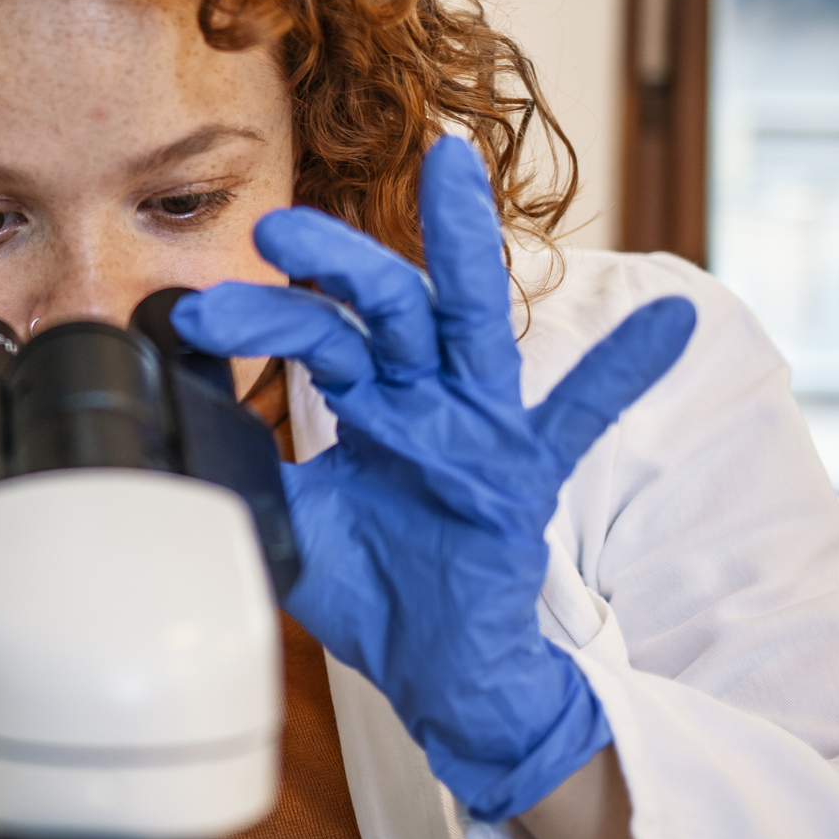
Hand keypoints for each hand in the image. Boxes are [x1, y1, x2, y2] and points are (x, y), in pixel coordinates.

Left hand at [172, 137, 694, 820]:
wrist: (435, 672)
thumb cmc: (374, 591)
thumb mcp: (289, 523)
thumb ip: (244, 471)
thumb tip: (168, 435)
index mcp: (372, 400)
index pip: (316, 335)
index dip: (258, 319)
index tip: (193, 315)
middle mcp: (427, 396)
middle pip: (385, 305)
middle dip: (334, 260)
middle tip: (274, 226)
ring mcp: (482, 427)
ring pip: (471, 324)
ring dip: (462, 244)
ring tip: (455, 165)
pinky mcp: (528, 475)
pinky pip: (583, 418)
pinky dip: (628, 370)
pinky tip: (671, 320)